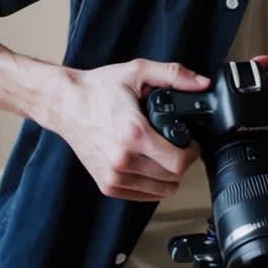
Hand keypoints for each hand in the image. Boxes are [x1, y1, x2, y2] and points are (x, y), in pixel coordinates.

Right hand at [47, 59, 208, 200]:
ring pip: (160, 191)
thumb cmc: (98, 89)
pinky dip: (152, 184)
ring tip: (164, 155)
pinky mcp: (106, 185)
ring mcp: (113, 175)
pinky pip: (143, 196)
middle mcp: (123, 160)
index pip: (178, 162)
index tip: (191, 143)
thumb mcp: (138, 71)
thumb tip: (203, 83)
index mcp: (134, 134)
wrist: (65, 103)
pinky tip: (150, 165)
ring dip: (169, 175)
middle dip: (183, 162)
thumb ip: (174, 75)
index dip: (192, 153)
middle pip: (172, 178)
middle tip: (180, 146)